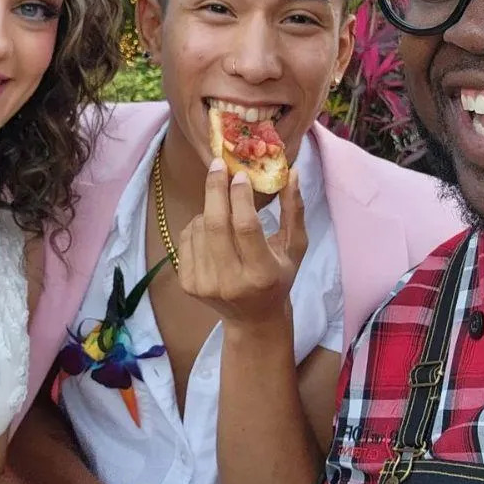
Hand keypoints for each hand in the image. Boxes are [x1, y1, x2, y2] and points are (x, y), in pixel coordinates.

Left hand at [178, 158, 306, 326]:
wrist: (252, 318)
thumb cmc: (279, 278)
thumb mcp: (295, 247)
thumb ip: (294, 210)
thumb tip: (292, 172)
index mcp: (261, 274)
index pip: (246, 227)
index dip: (241, 196)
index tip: (240, 174)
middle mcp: (231, 282)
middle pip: (215, 225)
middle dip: (215, 189)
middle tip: (218, 165)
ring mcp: (205, 285)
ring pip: (199, 228)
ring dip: (209, 208)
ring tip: (223, 209)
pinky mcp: (188, 284)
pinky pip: (187, 238)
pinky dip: (198, 224)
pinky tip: (212, 230)